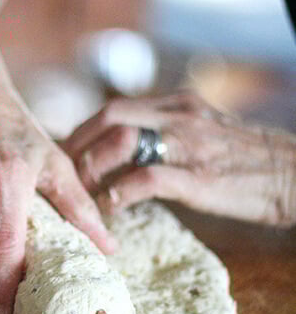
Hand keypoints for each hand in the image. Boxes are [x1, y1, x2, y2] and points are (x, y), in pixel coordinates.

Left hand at [62, 91, 295, 226]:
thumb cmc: (250, 163)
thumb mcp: (206, 135)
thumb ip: (169, 136)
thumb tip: (127, 157)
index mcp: (180, 105)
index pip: (115, 108)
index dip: (83, 131)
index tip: (67, 154)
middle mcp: (181, 116)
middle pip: (109, 117)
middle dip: (77, 145)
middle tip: (63, 175)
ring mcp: (190, 145)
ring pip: (121, 140)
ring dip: (92, 167)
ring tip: (81, 193)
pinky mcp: (199, 177)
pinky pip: (147, 178)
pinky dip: (119, 192)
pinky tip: (109, 208)